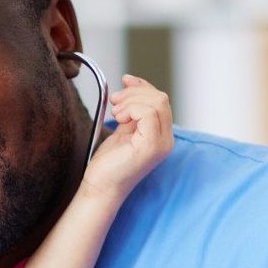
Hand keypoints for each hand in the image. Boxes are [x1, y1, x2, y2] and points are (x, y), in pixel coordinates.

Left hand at [78, 75, 173, 202]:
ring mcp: (161, 143)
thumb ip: (132, 112)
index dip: (142, 86)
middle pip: (160, 98)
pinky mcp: (151, 146)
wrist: (101, 187)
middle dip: (135, 92)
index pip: (160, 100)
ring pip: (156, 102)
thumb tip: (130, 86)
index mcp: (160, 134)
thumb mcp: (123, 130)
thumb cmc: (109, 163)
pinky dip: (131, 109)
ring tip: (116, 113)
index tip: (125, 81)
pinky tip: (119, 119)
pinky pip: (149, 113)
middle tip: (115, 101)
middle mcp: (166, 139)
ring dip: (131, 100)